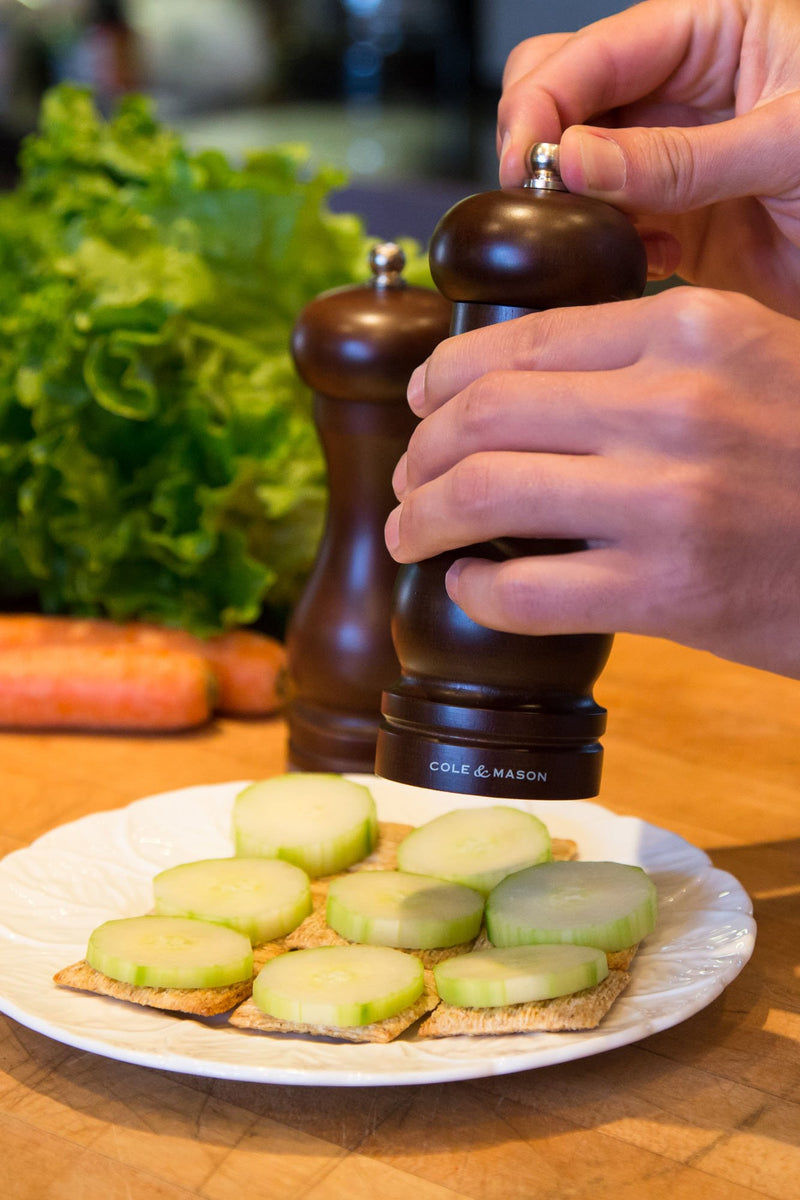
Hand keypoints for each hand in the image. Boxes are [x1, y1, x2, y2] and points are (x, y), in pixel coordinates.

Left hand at [385, 287, 799, 679]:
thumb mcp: (751, 361)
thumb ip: (650, 356)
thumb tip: (521, 385)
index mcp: (692, 328)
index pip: (520, 341)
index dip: (443, 377)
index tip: (420, 402)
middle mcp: (673, 402)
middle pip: (483, 414)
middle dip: (421, 450)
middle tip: (409, 477)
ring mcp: (667, 499)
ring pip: (484, 493)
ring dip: (422, 517)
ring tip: (411, 531)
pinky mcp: (667, 591)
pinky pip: (523, 590)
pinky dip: (474, 591)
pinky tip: (467, 587)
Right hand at [496, 0, 799, 316]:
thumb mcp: (790, 145)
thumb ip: (679, 156)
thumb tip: (578, 159)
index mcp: (712, 33)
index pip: (594, 50)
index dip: (546, 101)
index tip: (529, 159)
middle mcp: (681, 92)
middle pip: (564, 94)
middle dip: (542, 141)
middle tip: (546, 193)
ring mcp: (671, 160)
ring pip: (577, 170)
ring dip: (572, 203)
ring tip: (600, 230)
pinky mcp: (675, 223)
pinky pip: (608, 228)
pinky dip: (606, 246)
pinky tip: (644, 256)